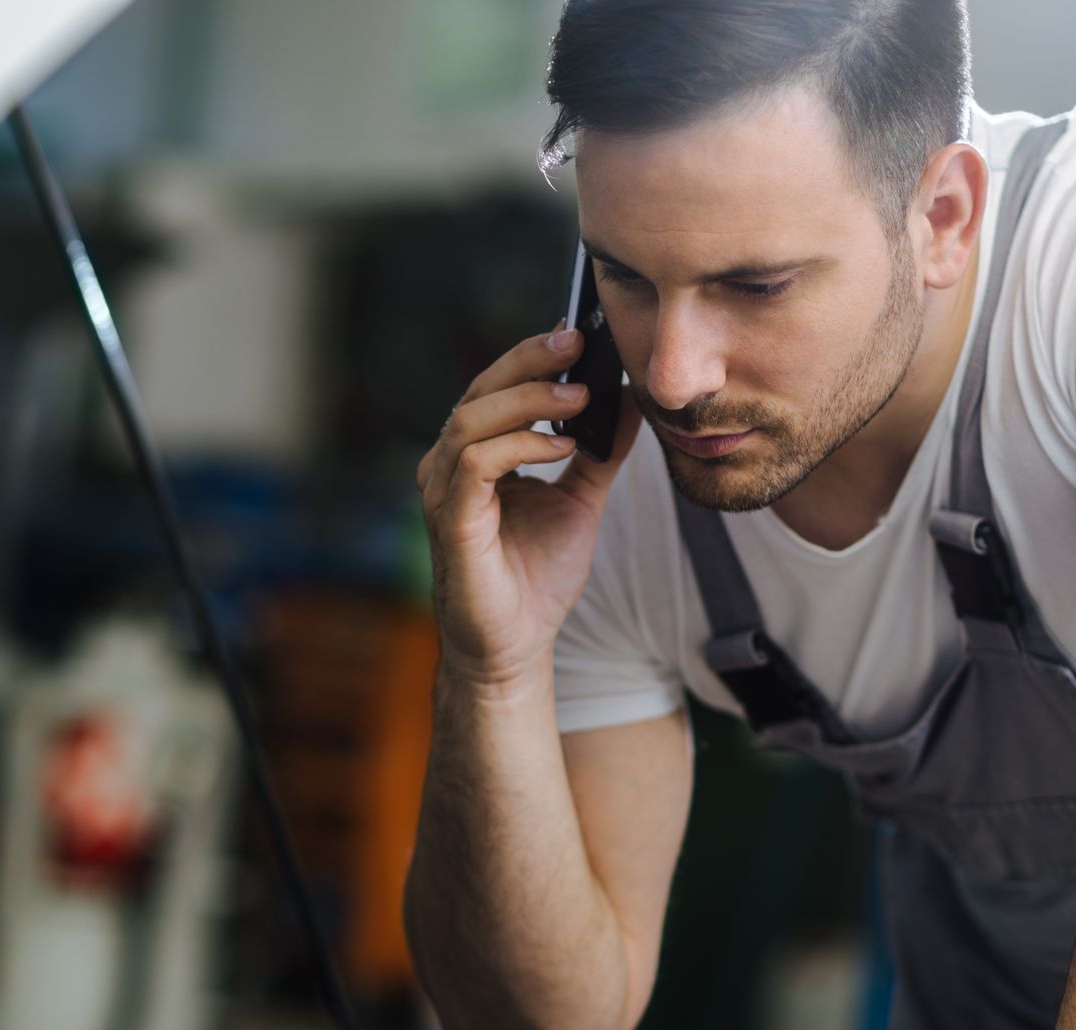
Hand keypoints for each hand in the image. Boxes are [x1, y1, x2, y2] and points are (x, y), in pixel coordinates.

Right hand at [415, 327, 641, 689]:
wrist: (517, 646)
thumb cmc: (536, 578)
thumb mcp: (580, 501)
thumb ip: (599, 451)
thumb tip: (631, 399)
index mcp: (473, 457)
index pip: (495, 389)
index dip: (532, 358)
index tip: (580, 336)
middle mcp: (449, 467)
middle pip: (479, 391)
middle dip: (529, 361)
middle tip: (578, 344)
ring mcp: (444, 492)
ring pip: (472, 419)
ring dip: (529, 401)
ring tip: (579, 399)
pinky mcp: (453, 521)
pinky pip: (477, 464)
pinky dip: (520, 446)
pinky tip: (560, 447)